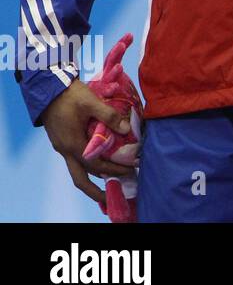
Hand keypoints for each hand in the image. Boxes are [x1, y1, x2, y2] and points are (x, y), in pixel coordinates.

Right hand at [41, 80, 132, 205]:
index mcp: (73, 144)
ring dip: (93, 176)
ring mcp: (62, 146)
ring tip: (110, 181)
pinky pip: (76, 159)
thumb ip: (109, 116)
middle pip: (80, 178)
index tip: (131, 170)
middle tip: (112, 197)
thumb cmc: (70, 95)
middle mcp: (66, 150)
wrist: (48, 87)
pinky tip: (100, 161)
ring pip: (77, 169)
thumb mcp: (91, 103)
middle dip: (95, 191)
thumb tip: (126, 128)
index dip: (114, 170)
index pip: (96, 165)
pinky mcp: (63, 140)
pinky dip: (88, 164)